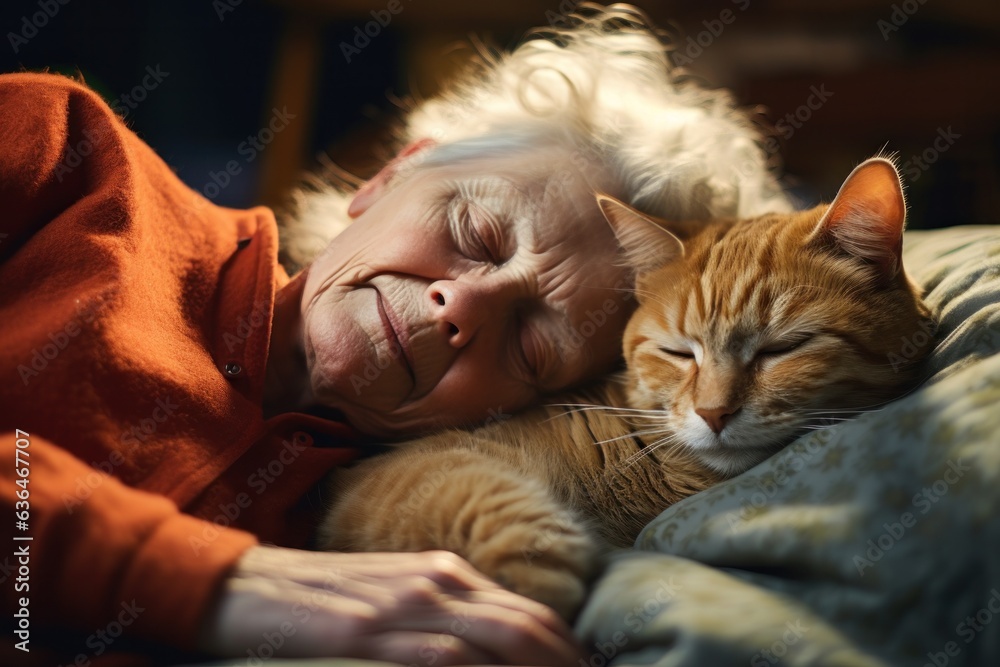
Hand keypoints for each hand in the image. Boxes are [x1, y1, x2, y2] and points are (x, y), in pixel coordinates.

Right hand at [199, 546, 583, 665]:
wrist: (242, 584)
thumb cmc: (317, 599)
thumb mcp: (391, 599)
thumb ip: (441, 618)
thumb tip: (489, 651)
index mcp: (445, 571)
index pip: (530, 613)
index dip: (567, 653)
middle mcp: (437, 581)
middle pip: (529, 628)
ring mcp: (405, 604)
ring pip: (500, 641)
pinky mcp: (369, 631)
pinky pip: (446, 660)